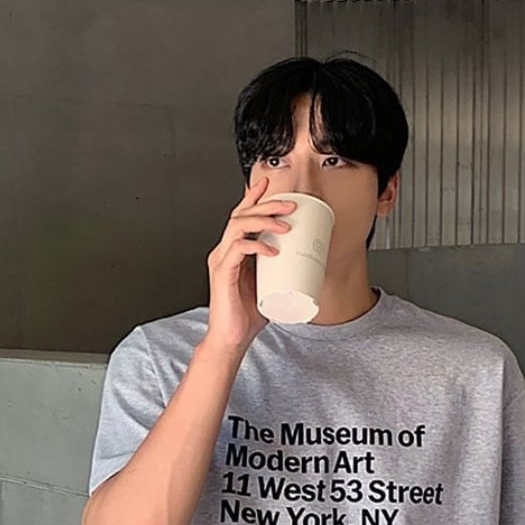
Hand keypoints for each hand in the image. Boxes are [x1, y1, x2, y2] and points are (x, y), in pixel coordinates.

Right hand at [204, 177, 295, 354]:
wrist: (231, 339)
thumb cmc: (246, 316)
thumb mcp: (268, 286)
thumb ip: (277, 272)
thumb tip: (303, 264)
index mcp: (233, 252)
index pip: (241, 216)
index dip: (254, 197)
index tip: (270, 185)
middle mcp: (224, 251)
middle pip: (241, 215)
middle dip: (267, 205)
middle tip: (290, 204)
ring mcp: (221, 260)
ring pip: (238, 226)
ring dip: (264, 221)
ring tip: (285, 225)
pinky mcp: (222, 273)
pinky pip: (238, 249)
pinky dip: (256, 246)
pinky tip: (272, 250)